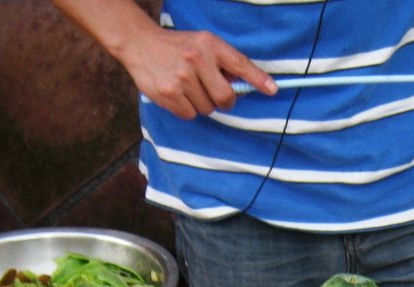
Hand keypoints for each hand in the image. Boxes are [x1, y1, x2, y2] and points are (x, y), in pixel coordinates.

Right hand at [53, 0, 275, 119]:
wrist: (141, 44)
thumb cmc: (178, 47)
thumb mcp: (203, 44)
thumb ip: (223, 63)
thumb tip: (246, 87)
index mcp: (210, 45)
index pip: (240, 65)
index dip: (258, 80)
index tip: (273, 90)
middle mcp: (197, 60)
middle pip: (225, 98)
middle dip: (222, 100)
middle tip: (211, 91)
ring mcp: (182, 78)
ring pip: (207, 109)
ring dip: (202, 103)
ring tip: (188, 86)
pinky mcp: (169, 94)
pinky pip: (190, 115)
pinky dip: (187, 109)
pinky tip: (178, 94)